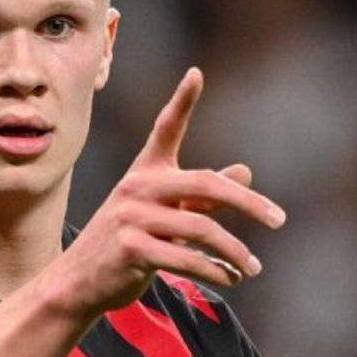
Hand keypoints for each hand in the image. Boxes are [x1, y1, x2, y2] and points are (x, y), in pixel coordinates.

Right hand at [41, 68, 284, 315]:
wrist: (77, 282)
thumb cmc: (126, 244)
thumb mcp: (164, 215)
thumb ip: (203, 196)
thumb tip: (245, 171)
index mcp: (145, 172)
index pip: (165, 129)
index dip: (181, 101)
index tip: (196, 74)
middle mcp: (137, 188)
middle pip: (205, 184)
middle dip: (248, 204)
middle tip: (279, 219)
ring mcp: (131, 218)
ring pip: (201, 229)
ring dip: (234, 251)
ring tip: (252, 267)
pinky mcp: (131, 250)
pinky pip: (186, 260)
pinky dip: (215, 270)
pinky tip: (230, 278)